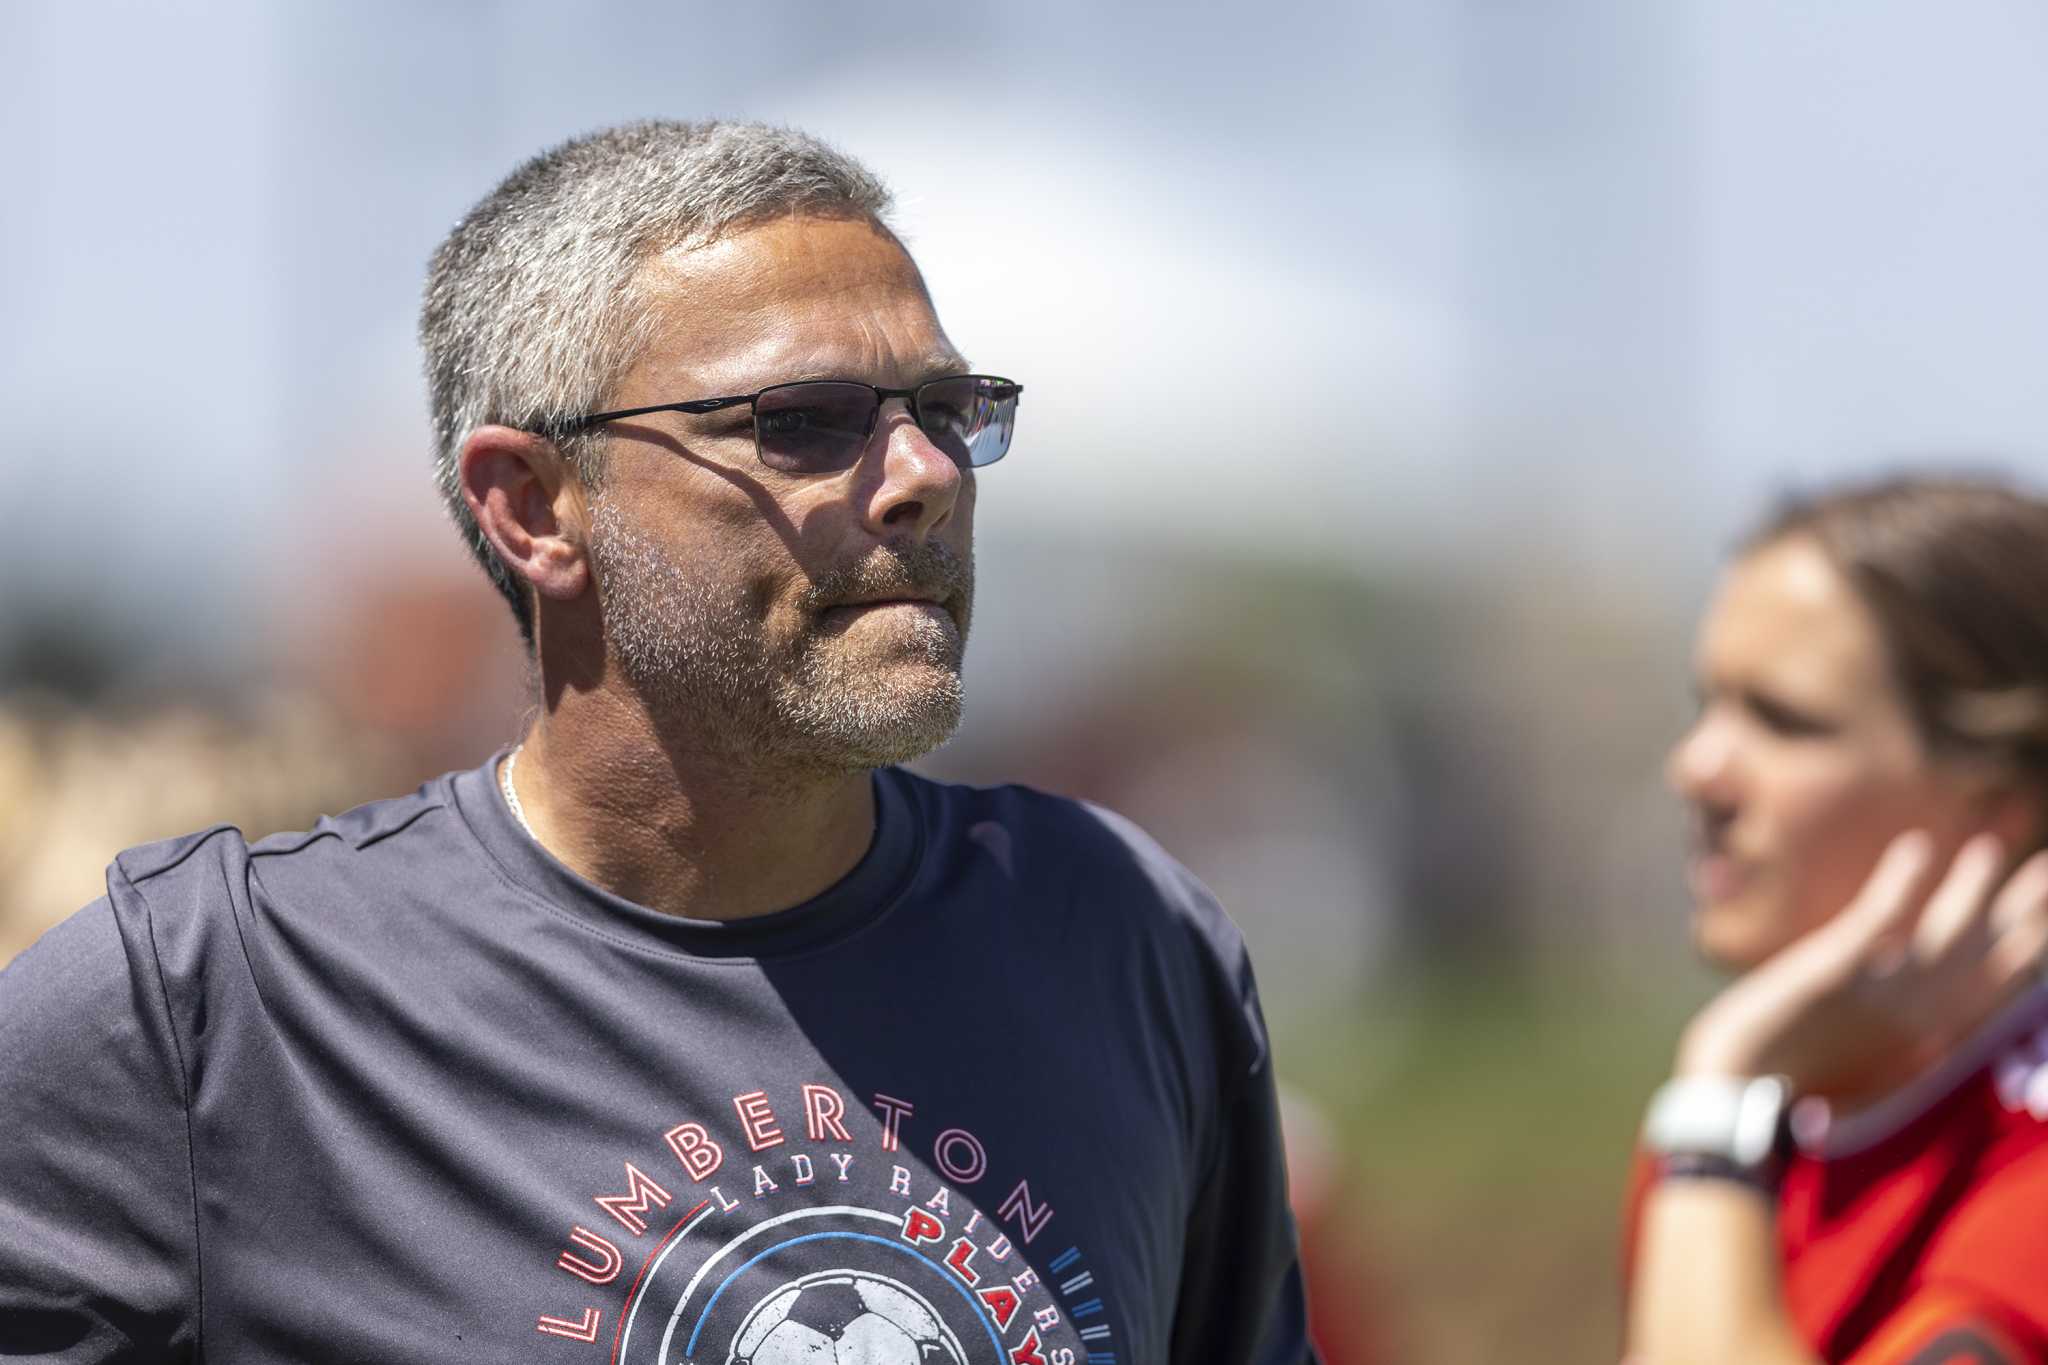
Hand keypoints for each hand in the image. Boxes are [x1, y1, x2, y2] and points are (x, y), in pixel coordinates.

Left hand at [1675, 832, 2047, 1103]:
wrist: (1740, 1097)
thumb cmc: (1799, 1087)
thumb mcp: (1875, 1067)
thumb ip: (1907, 1037)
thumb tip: (1928, 1020)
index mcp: (1937, 1047)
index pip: (2000, 992)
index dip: (2027, 954)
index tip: (2043, 923)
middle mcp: (1926, 1021)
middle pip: (1991, 956)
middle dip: (2026, 914)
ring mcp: (1887, 994)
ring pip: (1949, 929)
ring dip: (1974, 887)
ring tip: (1992, 849)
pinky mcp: (1840, 970)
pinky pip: (1884, 915)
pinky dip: (1905, 879)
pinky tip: (1918, 846)